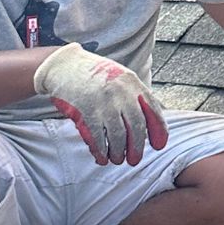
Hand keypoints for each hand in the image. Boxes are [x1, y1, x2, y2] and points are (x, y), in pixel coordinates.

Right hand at [33, 44, 167, 164]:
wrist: (64, 65)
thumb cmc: (94, 74)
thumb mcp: (120, 78)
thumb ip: (135, 95)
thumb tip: (152, 119)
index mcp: (133, 83)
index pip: (153, 109)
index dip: (159, 130)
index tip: (158, 146)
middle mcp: (121, 92)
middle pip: (137, 126)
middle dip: (137, 147)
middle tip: (134, 160)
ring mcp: (104, 102)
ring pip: (118, 135)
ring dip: (118, 152)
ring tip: (117, 159)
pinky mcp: (86, 111)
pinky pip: (98, 137)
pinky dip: (101, 150)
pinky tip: (102, 157)